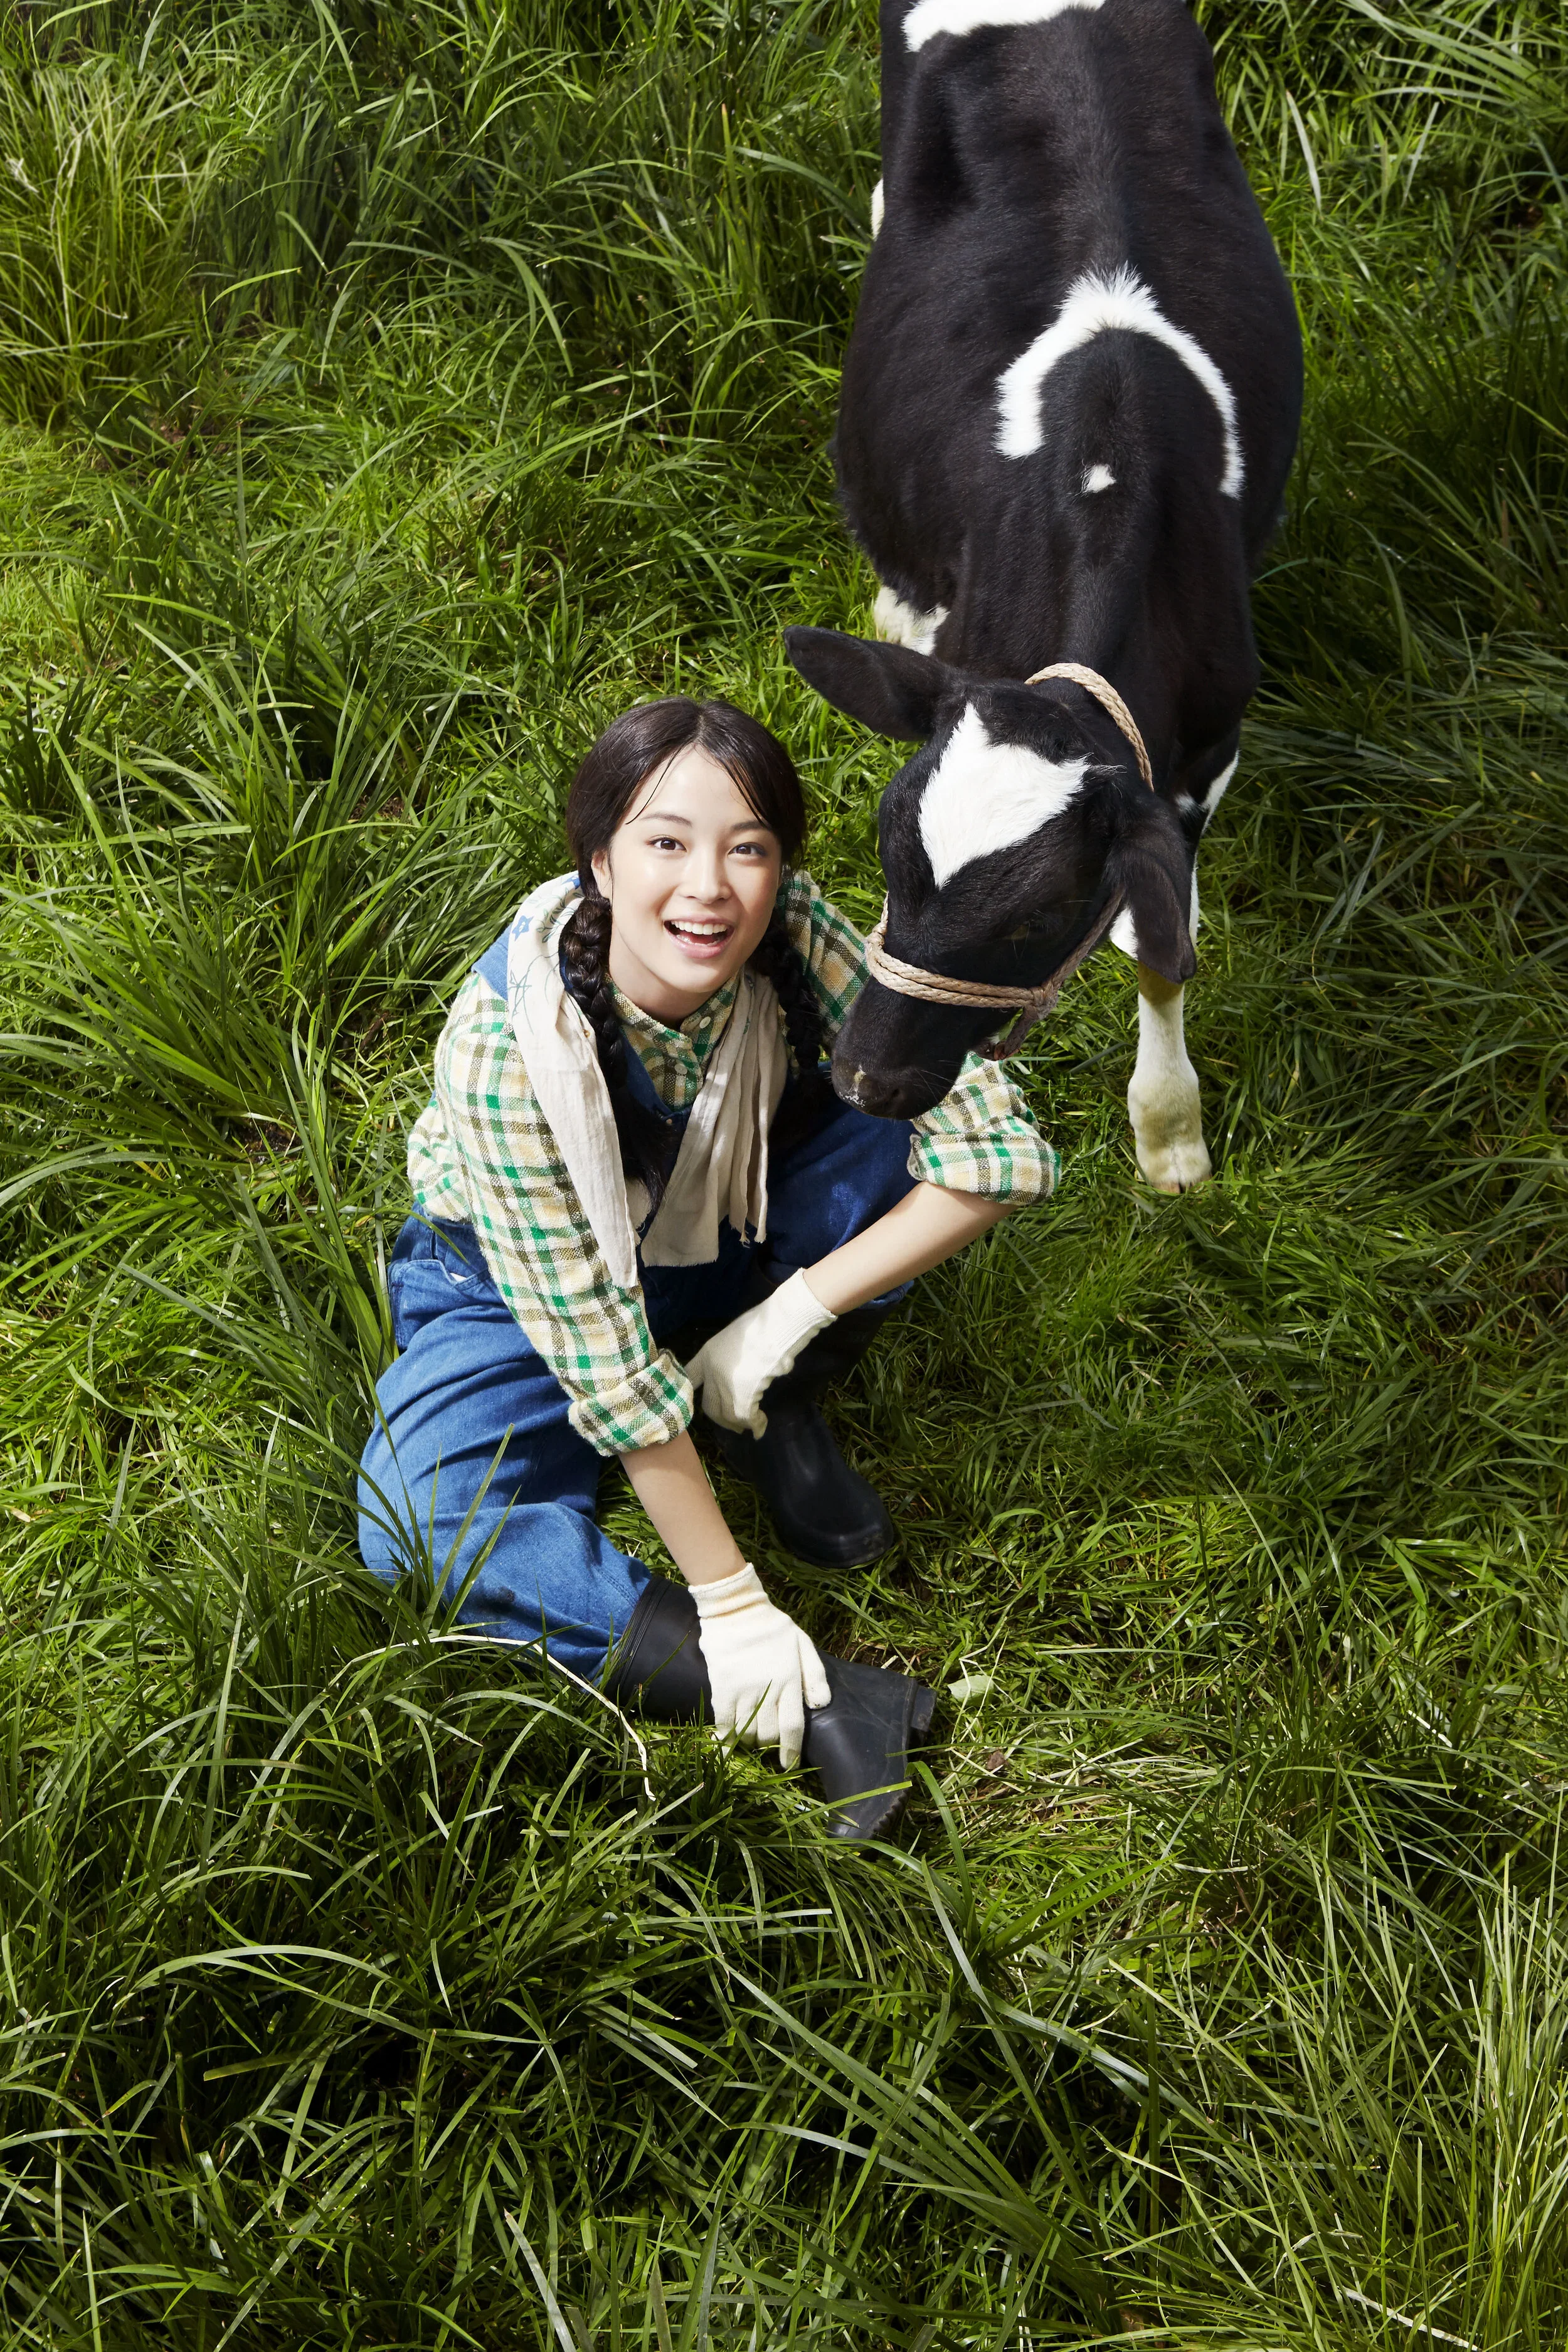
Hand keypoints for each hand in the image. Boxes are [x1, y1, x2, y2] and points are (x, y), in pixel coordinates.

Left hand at [684, 1268, 834, 1437]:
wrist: (776, 1325)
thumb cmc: (763, 1324)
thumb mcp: (737, 1336)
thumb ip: (732, 1356)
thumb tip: (743, 1372)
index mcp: (707, 1354)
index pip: (689, 1376)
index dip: (689, 1391)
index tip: (693, 1402)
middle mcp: (711, 1371)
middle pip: (709, 1406)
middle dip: (721, 1419)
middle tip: (735, 1425)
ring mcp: (724, 1384)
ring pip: (727, 1415)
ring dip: (739, 1424)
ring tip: (751, 1426)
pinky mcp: (742, 1396)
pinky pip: (745, 1418)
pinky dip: (755, 1424)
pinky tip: (760, 1427)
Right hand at [690, 1563, 830, 1767]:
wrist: (736, 1609)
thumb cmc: (772, 1627)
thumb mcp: (802, 1643)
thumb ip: (814, 1674)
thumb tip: (821, 1705)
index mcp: (790, 1680)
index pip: (793, 1726)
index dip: (791, 1750)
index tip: (788, 1764)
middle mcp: (768, 1689)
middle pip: (768, 1733)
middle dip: (768, 1745)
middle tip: (766, 1744)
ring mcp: (743, 1689)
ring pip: (746, 1731)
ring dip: (748, 1742)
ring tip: (749, 1740)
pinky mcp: (722, 1687)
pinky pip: (723, 1722)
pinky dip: (725, 1738)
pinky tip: (725, 1745)